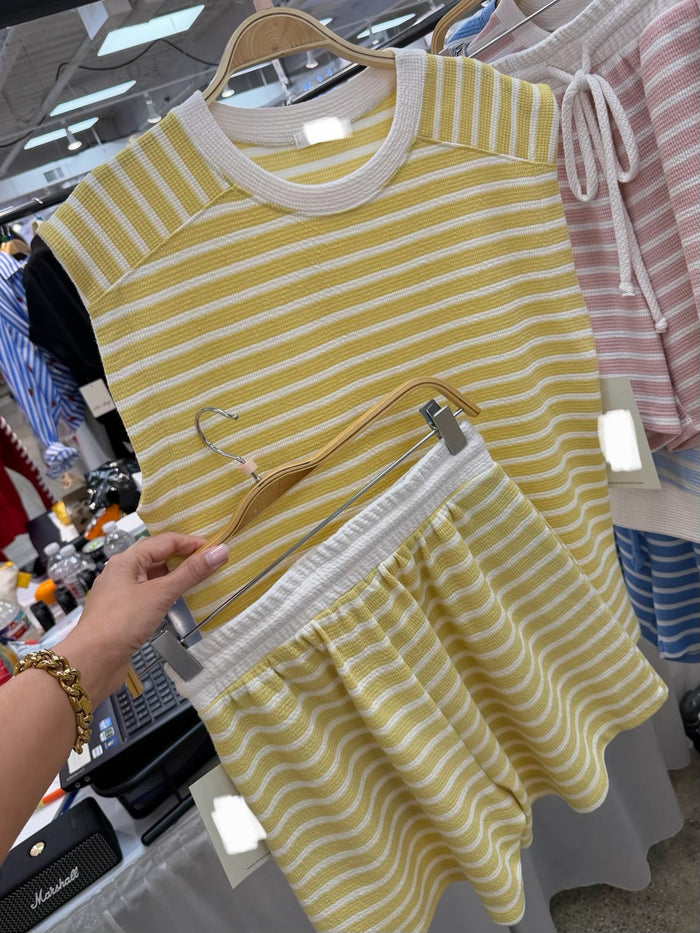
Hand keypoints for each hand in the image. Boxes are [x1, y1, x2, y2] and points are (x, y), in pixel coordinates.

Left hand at [59, 534, 228, 701]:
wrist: (91, 661)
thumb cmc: (122, 621)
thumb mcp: (160, 593)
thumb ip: (191, 573)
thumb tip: (221, 551)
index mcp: (127, 560)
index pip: (165, 541)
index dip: (191, 542)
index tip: (216, 549)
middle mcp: (122, 572)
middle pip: (158, 557)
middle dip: (184, 558)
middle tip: (211, 563)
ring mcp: (121, 594)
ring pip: (154, 577)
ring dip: (176, 577)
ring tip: (200, 581)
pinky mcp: (123, 614)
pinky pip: (150, 595)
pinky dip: (166, 594)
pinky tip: (178, 602)